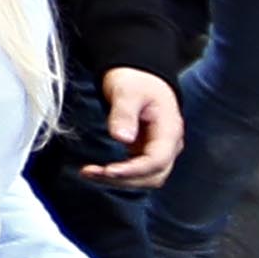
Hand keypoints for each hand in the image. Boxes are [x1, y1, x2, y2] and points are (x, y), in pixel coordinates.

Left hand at [82, 65, 183, 186]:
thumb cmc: (137, 81)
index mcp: (169, 130)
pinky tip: (97, 171)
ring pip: (145, 178)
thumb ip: (124, 113)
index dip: (134, 170)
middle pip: (152, 175)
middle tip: (92, 173)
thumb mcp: (127, 91)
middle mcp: (169, 145)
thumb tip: (121, 138)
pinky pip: (136, 172)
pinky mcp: (146, 153)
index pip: (157, 160)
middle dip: (123, 179)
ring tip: (89, 173)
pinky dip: (118, 175)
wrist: (140, 77)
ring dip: (119, 181)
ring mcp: (159, 150)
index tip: (109, 171)